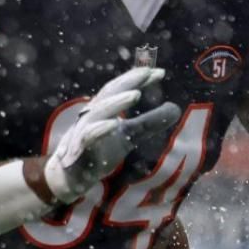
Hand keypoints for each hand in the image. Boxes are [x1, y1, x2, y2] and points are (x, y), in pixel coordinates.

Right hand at [43, 67, 182, 204]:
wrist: (71, 176)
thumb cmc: (99, 150)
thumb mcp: (129, 136)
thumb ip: (149, 123)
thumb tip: (176, 108)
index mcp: (104, 108)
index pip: (121, 89)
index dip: (138, 79)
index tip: (160, 73)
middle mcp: (93, 114)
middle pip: (109, 92)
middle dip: (128, 81)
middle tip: (147, 72)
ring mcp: (84, 130)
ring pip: (99, 111)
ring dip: (116, 102)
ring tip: (135, 94)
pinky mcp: (80, 149)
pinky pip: (89, 136)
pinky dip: (100, 129)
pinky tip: (114, 123)